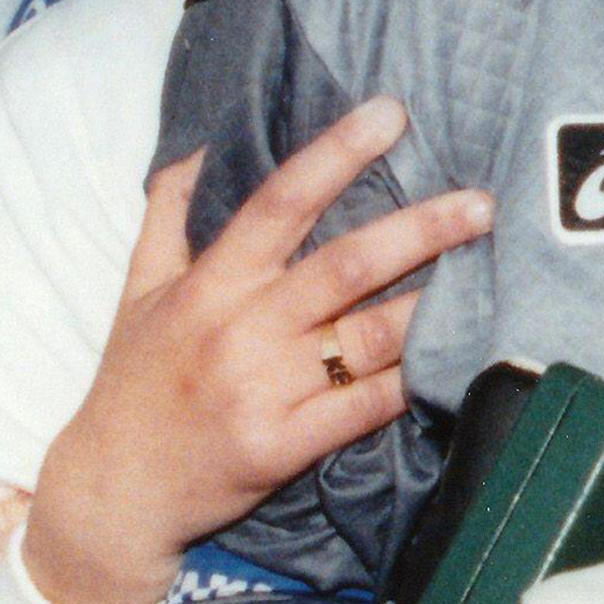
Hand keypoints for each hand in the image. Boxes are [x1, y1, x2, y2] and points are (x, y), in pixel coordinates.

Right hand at [21, 99, 492, 603]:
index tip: (391, 114)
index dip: (336, 154)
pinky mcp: (282, 447)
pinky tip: (458, 358)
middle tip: (483, 203)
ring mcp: (262, 390)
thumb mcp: (138, 290)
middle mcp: (240, 329)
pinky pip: (363, 408)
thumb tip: (199, 142)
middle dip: (420, 230)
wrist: (113, 489)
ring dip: (432, 304)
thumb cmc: (134, 381)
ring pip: (367, 336)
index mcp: (210, 283)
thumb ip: (169, 214)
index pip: (279, 202)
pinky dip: (413, 382)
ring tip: (490, 273)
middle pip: (344, 266)